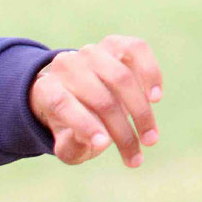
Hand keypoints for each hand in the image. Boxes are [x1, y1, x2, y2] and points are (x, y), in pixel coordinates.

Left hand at [29, 35, 162, 167]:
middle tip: (136, 157)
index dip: (83, 124)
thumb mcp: (66, 142)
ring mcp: (91, 52)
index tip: (103, 146)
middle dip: (122, 132)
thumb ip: (73, 146)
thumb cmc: (72, 124)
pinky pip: (137, 50)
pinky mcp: (115, 44)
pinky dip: (150, 73)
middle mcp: (66, 66)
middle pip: (99, 98)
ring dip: (140, 111)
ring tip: (150, 138)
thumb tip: (98, 142)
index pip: (61, 104)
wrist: (77, 94)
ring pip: (121, 78)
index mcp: (46, 90)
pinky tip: (155, 98)